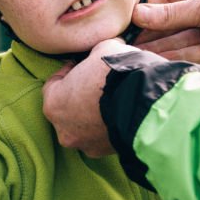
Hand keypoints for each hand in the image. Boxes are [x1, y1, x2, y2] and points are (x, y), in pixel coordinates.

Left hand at [43, 39, 136, 156]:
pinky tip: (122, 112)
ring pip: (84, 125)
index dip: (69, 72)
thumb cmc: (118, 74)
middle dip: (80, 95)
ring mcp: (84, 144)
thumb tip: (103, 50)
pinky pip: (102, 136)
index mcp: (54, 104)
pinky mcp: (104, 152)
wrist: (146, 103)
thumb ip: (96, 51)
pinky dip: (109, 125)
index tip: (82, 66)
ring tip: (114, 97)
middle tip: (98, 82)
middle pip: (67, 108)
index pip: (53, 85)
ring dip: (94, 113)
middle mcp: (63, 129)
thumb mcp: (104, 47)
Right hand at [132, 0, 199, 71]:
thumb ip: (171, 14)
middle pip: (169, 22)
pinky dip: (175, 58)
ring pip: (177, 40)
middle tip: (125, 45)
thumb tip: (138, 14)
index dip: (146, 11)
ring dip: (158, 48)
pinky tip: (156, 62)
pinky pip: (191, 54)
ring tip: (134, 57)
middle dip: (149, 33)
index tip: (128, 23)